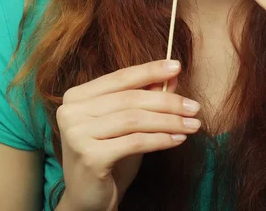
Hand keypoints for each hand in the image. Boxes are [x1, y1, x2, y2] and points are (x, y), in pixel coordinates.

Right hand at [56, 59, 200, 210]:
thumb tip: (173, 75)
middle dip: (168, 101)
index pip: (120, 77)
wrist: (89, 199)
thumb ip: (146, 95)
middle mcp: (71, 111)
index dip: (151, 70)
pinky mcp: (89, 156)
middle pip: (130, 99)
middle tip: (194, 106)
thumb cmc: (109, 155)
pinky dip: (160, 139)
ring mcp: (77, 134)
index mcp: (77, 96)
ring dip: (169, 121)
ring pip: (134, 119)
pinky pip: (134, 142)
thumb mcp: (129, 122)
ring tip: (192, 125)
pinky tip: (178, 139)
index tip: (177, 66)